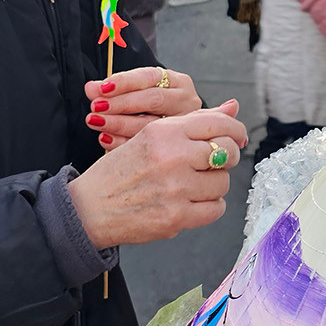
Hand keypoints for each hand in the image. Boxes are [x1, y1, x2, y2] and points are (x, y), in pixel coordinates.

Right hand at [66, 106, 246, 245]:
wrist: (88, 208)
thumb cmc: (119, 171)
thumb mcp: (151, 136)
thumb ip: (194, 122)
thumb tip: (233, 107)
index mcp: (164, 131)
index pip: (219, 124)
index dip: (235, 131)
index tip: (238, 139)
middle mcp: (172, 156)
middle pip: (226, 153)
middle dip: (224, 159)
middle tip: (211, 164)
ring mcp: (175, 188)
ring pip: (222, 183)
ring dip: (212, 185)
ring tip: (190, 185)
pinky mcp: (176, 217)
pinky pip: (215, 209)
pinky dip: (207, 207)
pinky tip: (189, 202)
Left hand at [84, 66, 202, 146]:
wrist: (181, 127)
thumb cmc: (154, 104)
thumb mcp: (139, 90)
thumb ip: (114, 88)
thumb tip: (91, 88)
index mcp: (178, 82)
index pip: (149, 77)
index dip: (125, 82)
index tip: (102, 88)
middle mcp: (185, 101)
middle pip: (152, 100)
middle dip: (121, 103)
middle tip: (96, 107)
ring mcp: (183, 124)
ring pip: (149, 124)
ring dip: (118, 123)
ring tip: (95, 121)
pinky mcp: (176, 145)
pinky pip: (146, 145)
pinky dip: (122, 142)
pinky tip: (105, 138)